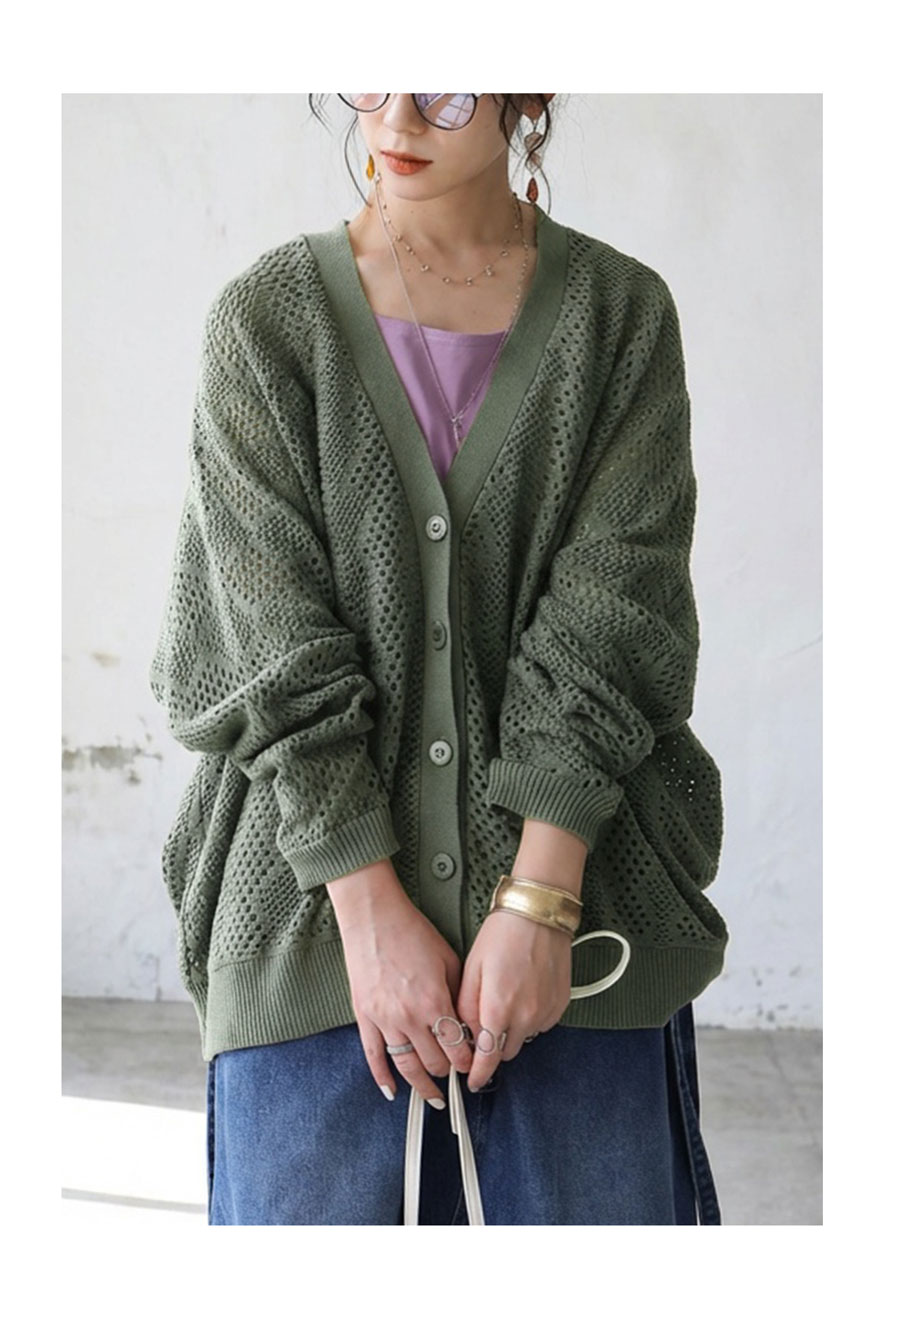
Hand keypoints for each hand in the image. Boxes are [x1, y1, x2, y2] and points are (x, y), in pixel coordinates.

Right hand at [328, 863, 473, 1106]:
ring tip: (433, 1099)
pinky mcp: (364, 1017)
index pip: (456, 1047)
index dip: (468, 1061)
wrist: (374, 918)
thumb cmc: (413, 933)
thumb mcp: (449, 959)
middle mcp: (409, 1016)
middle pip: (434, 1061)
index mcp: (434, 1001)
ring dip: (422, 1086)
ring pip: (406, 1066)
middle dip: (449, 1072)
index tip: (475, 1064)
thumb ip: (459, 994)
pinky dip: (382, 1077)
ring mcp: (384, 1019)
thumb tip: (467, 1023)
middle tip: (456, 1076)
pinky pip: (373, 1056)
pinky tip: (392, 1091)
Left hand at [455, 910, 572, 1091]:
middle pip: (506, 1052)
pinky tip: (523, 993)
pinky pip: (541, 1024)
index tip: (472, 1080)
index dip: (478, 1074)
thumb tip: (465, 1033)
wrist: (539, 913)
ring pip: (524, 1038)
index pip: (488, 1059)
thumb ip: (466, 1007)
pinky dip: (529, 1018)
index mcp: (498, 1008)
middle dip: (493, 1046)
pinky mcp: (560, 1004)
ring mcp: (546, 1011)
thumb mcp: (472, 968)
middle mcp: (526, 1015)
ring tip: (506, 998)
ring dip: (512, 1031)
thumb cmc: (504, 933)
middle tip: (485, 1021)